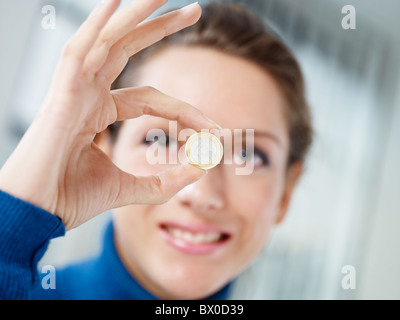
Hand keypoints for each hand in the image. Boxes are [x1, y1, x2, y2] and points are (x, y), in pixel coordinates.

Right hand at [0, 0, 216, 229]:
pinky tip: (117, 0)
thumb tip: (203, 168)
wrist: (37, 214)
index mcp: (100, 111)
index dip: (185, 111)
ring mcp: (74, 89)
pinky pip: (80, 50)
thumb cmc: (70, 198)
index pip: (152, 98)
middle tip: (194, 9)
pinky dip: (97, 24)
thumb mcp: (130, 189)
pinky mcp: (62, 94)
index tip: (214, 130)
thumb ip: (165, 181)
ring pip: (107, 40)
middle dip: (161, 27)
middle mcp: (88, 92)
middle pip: (128, 49)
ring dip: (135, 13)